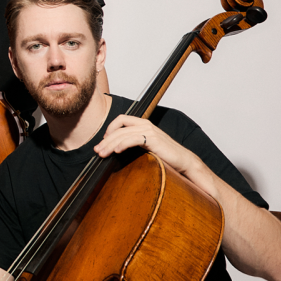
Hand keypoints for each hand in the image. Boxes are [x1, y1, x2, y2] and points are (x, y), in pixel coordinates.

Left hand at [95, 116, 216, 198]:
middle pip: (119, 128)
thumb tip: (116, 148)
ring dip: (110, 144)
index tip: (103, 141)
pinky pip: (133, 139)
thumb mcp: (146, 146)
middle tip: (97, 150)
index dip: (110, 128)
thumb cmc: (165, 155)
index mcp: (143, 124)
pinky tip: (117, 151)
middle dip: (105, 140)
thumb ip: (134, 143)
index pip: (121, 119)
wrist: (183, 161)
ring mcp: (149, 131)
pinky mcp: (153, 139)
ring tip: (102, 154)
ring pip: (123, 134)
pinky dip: (123, 144)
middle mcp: (145, 124)